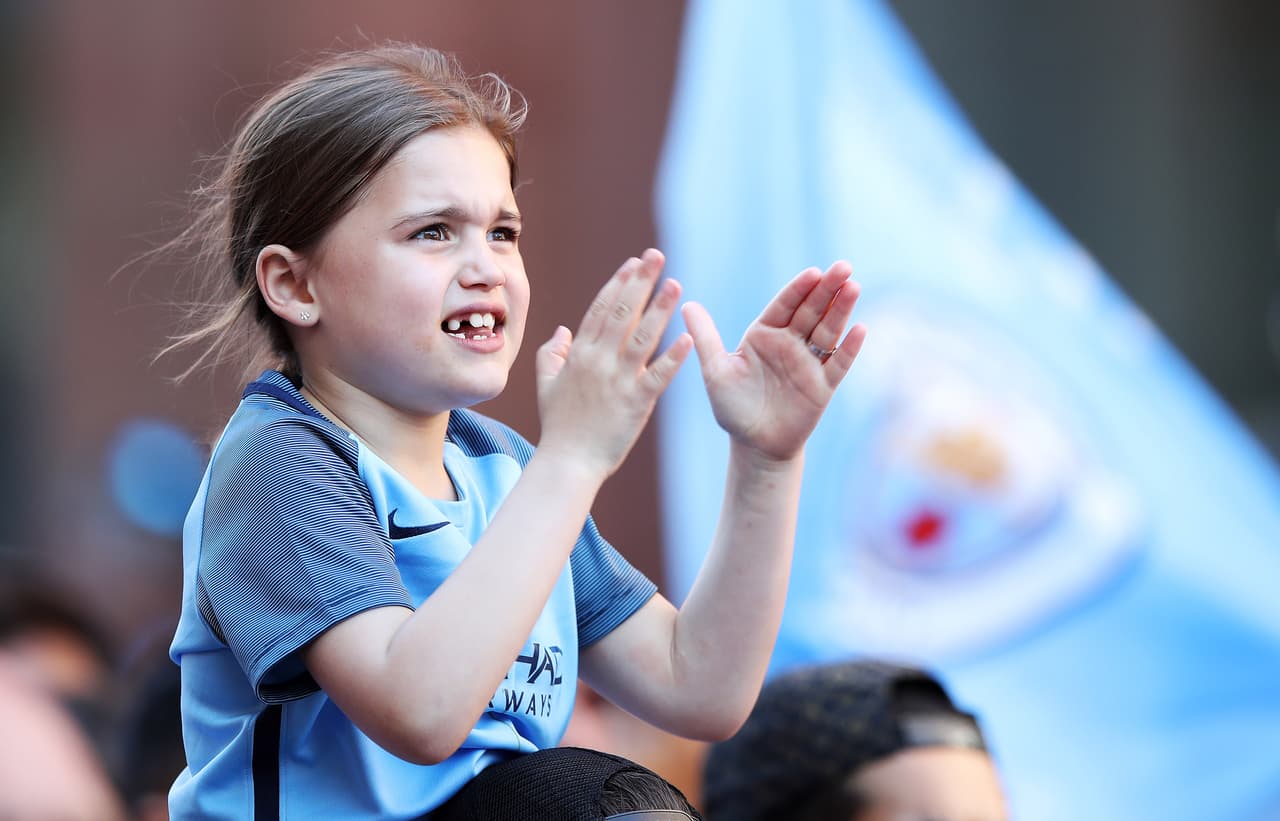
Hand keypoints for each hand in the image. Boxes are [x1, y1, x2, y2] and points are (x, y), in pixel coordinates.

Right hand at [535, 249, 692, 478]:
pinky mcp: (636, 402)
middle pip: (622, 312)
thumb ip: (550, 353)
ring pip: (642, 336)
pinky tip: (689, 337)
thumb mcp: (546, 385)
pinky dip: (674, 356)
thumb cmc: (558, 427)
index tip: (632, 263)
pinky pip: (658, 375)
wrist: (567, 463)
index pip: (600, 309)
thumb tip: (563, 330)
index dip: (617, 284)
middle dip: (640, 281)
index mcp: (578, 354)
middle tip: (656, 256)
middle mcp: (598, 361)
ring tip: (675, 283)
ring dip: (660, 308)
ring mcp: (618, 381)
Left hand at [682, 261, 865, 460]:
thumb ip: (705, 338)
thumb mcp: (715, 371)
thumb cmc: (733, 407)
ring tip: (854, 287)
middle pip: (812, 310)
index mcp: (764, 334)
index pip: (785, 304)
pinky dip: (849, 347)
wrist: (754, 445)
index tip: (814, 272)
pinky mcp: (823, 385)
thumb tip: (685, 304)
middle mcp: (790, 343)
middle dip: (828, 289)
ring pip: (828, 330)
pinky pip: (838, 363)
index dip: (800, 288)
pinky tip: (859, 329)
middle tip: (844, 267)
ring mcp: (809, 362)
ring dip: (842, 310)